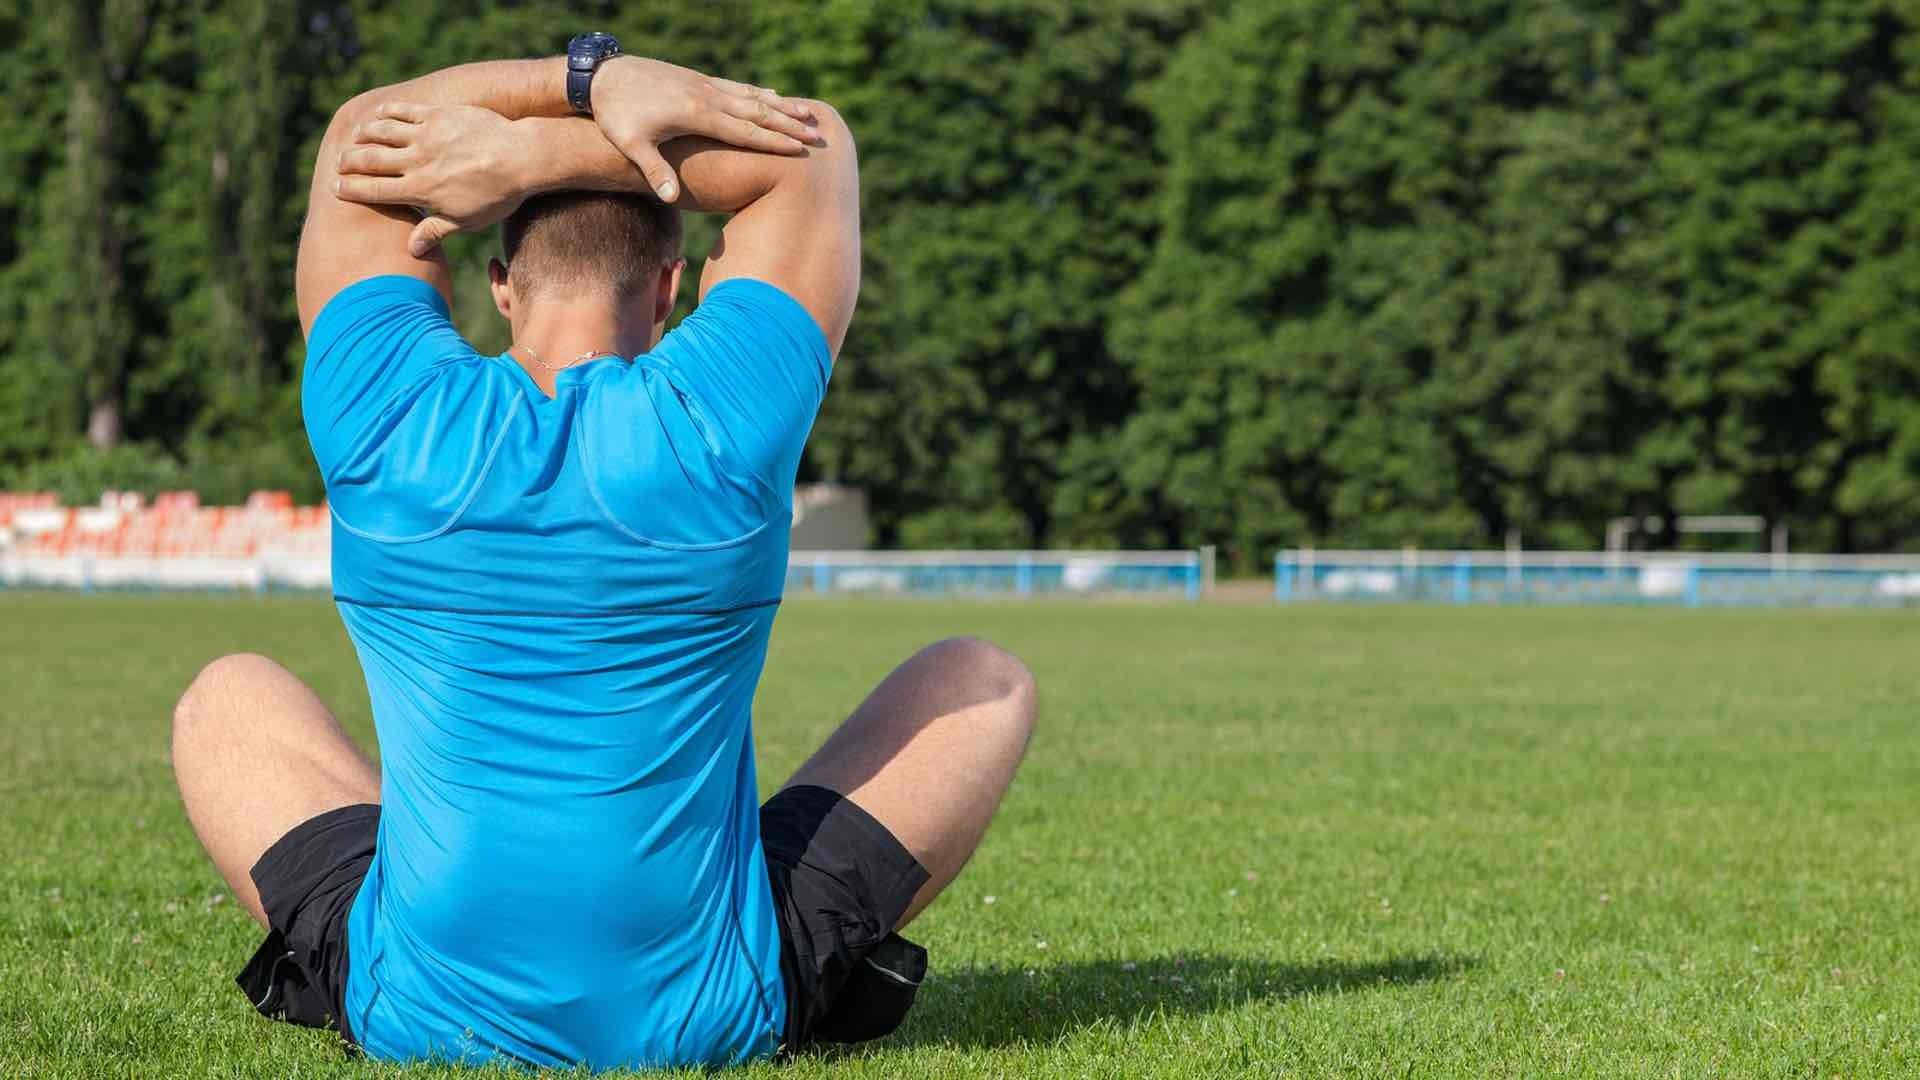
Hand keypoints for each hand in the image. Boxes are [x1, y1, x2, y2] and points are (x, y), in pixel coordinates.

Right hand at [334, 102, 528, 255]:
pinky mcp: (438, 114)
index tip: (336, 188)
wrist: (522, 158)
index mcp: (420, 190)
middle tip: (339, 163)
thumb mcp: (467, 221)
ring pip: (381, 131)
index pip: (373, 190)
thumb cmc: (497, 195)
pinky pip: (404, 110)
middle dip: (348, 162)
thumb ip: (436, 232)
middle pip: (369, 159)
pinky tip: (379, 114)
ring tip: (355, 139)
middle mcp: (417, 161)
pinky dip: (387, 112)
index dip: (350, 189)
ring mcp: (426, 135)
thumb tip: (412, 250)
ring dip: (363, 135)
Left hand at [589, 56, 819, 202]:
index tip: (799, 149)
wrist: (602, 77)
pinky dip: (760, 93)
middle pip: (757, 112)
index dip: (773, 141)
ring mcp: (703, 85)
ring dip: (782, 107)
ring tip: (809, 114)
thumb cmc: (615, 115)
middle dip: (789, 125)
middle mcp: (706, 96)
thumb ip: (654, 169)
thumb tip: (671, 198)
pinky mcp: (697, 80)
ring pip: (752, 96)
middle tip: (818, 135)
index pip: (745, 131)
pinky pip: (737, 87)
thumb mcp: (631, 145)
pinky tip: (774, 97)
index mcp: (697, 115)